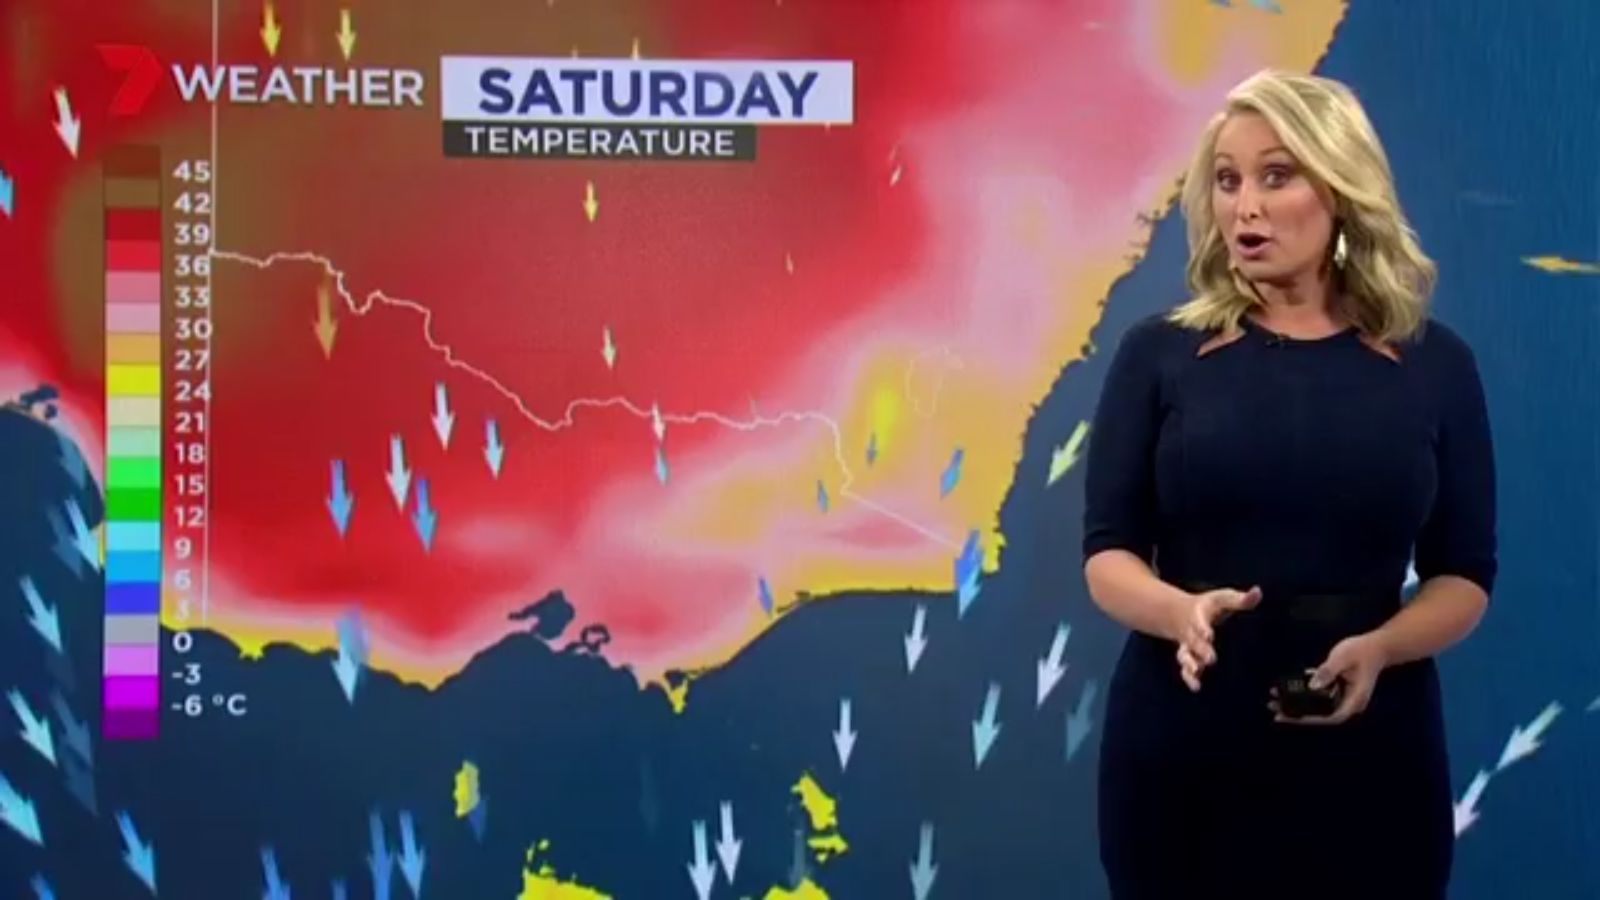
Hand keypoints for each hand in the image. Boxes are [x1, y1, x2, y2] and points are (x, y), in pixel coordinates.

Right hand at [1174, 585, 1261, 691]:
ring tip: (1196, 672)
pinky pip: (1186, 669)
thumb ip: (1240, 599)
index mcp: (1199, 615)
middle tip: (1211, 659)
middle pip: (1194, 641)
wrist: (1179, 613)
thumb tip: (1258, 592)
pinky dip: (1189, 678)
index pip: (1199, 621)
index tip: (1209, 635)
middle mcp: (1191, 632)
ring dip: (1190, 665)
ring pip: (1185, 656)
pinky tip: (1196, 687)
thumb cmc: (1209, 607)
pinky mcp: (1189, 658)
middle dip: (1201, 650)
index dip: (1203, 628)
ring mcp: (1188, 647)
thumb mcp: (1223, 598)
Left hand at [1274, 632, 1389, 724]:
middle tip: (1274, 710)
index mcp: (1354, 700)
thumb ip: (1327, 671)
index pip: (1330, 717)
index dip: (1309, 719)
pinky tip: (1288, 689)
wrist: (1376, 646)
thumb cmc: (1362, 651)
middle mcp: (1349, 704)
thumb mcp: (1343, 657)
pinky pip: (1320, 698)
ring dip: (1298, 705)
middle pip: (1322, 715)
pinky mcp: (1339, 692)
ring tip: (1276, 701)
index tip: (1288, 717)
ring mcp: (1344, 699)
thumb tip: (1312, 686)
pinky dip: (1305, 695)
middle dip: (1298, 714)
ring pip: (1319, 708)